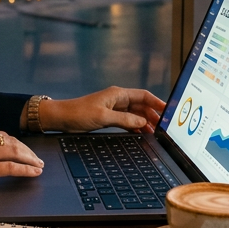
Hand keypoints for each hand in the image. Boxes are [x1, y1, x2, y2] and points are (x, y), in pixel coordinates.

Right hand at [0, 128, 44, 198]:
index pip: (1, 134)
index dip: (15, 143)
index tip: (22, 149)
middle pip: (11, 141)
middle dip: (26, 150)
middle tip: (36, 158)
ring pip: (15, 152)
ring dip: (30, 159)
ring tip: (38, 165)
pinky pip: (12, 167)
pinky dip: (26, 169)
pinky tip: (34, 172)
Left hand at [35, 87, 165, 133]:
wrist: (61, 118)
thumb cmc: (78, 113)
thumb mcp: (103, 117)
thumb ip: (125, 119)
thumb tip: (142, 121)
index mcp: (118, 94)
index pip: (144, 95)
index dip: (157, 102)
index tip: (168, 111)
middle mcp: (117, 99)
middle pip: (141, 105)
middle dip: (153, 115)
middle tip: (163, 127)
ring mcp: (113, 108)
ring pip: (135, 114)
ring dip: (145, 122)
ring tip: (154, 132)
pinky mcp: (108, 117)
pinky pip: (127, 120)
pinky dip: (135, 126)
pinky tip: (140, 133)